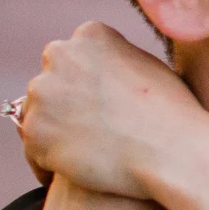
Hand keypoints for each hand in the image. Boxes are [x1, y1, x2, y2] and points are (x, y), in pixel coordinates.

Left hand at [16, 22, 206, 201]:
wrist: (173, 153)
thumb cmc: (174, 114)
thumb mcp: (150, 67)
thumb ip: (118, 61)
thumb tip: (105, 71)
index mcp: (91, 35)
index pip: (75, 58)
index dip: (90, 85)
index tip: (105, 107)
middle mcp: (60, 56)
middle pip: (51, 84)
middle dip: (66, 105)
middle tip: (96, 131)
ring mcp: (42, 94)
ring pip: (39, 116)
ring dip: (56, 134)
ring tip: (87, 156)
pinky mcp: (34, 133)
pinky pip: (34, 152)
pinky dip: (51, 164)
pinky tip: (76, 173)